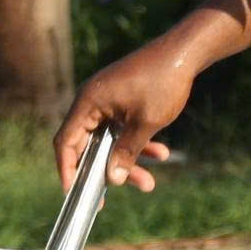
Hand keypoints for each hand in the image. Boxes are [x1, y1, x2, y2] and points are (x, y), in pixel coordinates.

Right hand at [55, 41, 194, 192]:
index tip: (72, 192)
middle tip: (114, 197)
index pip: (66, 141)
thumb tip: (111, 179)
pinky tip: (161, 153)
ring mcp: (108, 101)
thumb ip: (126, 152)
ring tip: (150, 183)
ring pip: (110, 141)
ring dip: (128, 161)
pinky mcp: (122, 101)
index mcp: (88, 102)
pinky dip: (138, 143)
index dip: (67, 168)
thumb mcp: (145, 123)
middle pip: (89, 145)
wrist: (184, 52)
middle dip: (107, 171)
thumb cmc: (162, 83)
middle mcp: (93, 101)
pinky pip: (123, 129)